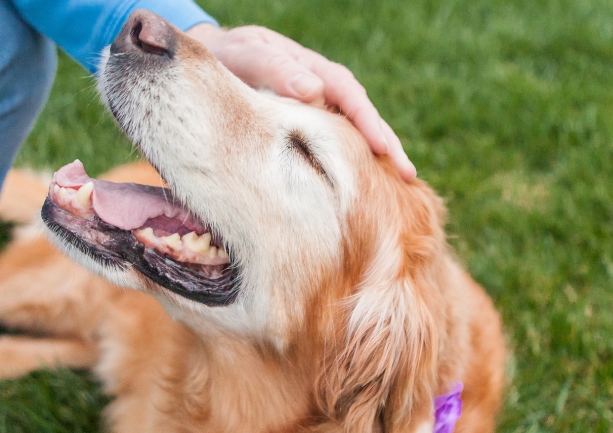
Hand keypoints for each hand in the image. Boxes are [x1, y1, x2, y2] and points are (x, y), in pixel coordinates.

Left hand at [186, 23, 415, 180]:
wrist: (212, 60)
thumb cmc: (228, 58)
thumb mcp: (248, 56)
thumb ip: (276, 69)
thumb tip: (314, 90)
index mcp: (313, 71)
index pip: (349, 96)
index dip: (368, 123)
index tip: (383, 148)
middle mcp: (323, 90)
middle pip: (361, 117)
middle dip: (386, 146)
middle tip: (408, 176)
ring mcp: (317, 109)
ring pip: (351, 133)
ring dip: (373, 158)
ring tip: (398, 187)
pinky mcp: (307, 128)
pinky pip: (334, 144)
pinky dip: (350, 162)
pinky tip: (361, 187)